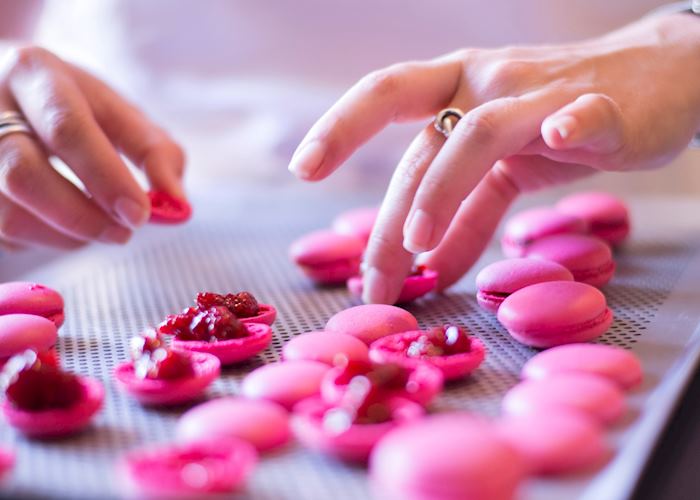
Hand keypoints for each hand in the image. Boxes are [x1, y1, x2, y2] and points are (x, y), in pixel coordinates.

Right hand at [0, 46, 184, 249]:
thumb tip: (177, 204)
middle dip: (83, 216)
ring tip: (102, 230)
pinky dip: (42, 241)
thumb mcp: (120, 114)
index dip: (107, 178)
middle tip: (124, 233)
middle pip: (23, 175)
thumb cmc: (75, 108)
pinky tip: (65, 226)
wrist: (9, 95)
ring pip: (7, 213)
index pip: (67, 129)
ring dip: (65, 236)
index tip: (141, 213)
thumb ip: (156, 153)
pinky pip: (1, 234)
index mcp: (34, 73)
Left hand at [288, 13, 699, 302]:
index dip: (341, 126)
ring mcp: (542, 94)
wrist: (657, 80)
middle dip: (391, 217)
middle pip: (424, 144)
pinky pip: (583, 115)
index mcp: (456, 90)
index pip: (386, 97)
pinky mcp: (602, 109)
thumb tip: (427, 270)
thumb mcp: (504, 174)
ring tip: (420, 247)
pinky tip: (558, 137)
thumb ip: (464, 218)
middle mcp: (486, 84)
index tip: (304, 168)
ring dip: (445, 188)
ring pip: (480, 133)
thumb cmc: (563, 122)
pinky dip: (570, 125)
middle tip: (372, 282)